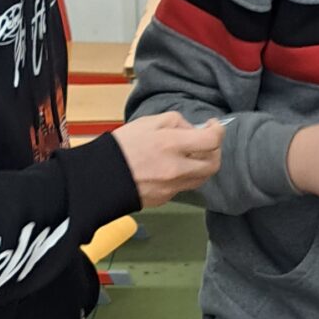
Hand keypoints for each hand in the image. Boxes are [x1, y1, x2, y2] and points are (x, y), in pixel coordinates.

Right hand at [111, 111, 225, 205]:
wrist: (101, 178)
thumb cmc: (121, 147)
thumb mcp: (146, 122)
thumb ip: (175, 121)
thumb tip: (191, 129)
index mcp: (171, 145)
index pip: (211, 141)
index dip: (217, 131)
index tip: (212, 125)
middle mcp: (176, 168)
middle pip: (213, 164)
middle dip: (215, 151)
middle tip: (207, 142)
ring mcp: (172, 186)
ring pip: (202, 178)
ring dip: (203, 165)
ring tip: (192, 155)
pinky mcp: (166, 197)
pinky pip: (185, 186)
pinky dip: (186, 175)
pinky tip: (174, 167)